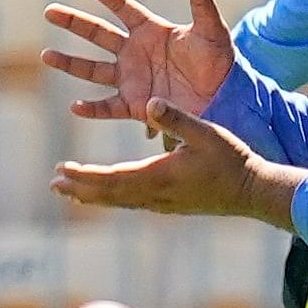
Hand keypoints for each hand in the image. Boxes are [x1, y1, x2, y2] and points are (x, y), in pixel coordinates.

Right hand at [45, 0, 235, 125]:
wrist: (226, 97)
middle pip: (97, 33)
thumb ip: (201, 2)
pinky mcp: (135, 104)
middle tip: (49, 11)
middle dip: (74, 22)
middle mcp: (135, 52)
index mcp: (150, 30)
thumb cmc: (220, 60)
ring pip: (93, 69)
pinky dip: (92, 109)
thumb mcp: (211, 29)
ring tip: (46, 55)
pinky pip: (108, 107)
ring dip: (70, 62)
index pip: (120, 6)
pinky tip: (75, 106)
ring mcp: (132, 78)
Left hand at [51, 101, 299, 221]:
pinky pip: (133, 202)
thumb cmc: (231, 159)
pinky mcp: (171, 205)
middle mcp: (156, 194)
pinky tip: (110, 193)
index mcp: (159, 175)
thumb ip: (175, 117)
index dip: (84, 175)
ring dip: (93, 195)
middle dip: (80, 188)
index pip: (111, 177)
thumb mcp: (205, 131)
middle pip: (108, 194)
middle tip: (54, 183)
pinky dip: (114, 197)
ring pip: (119, 201)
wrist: (253, 191)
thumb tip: (147, 101)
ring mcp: (163, 203)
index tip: (62, 170)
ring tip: (72, 191)